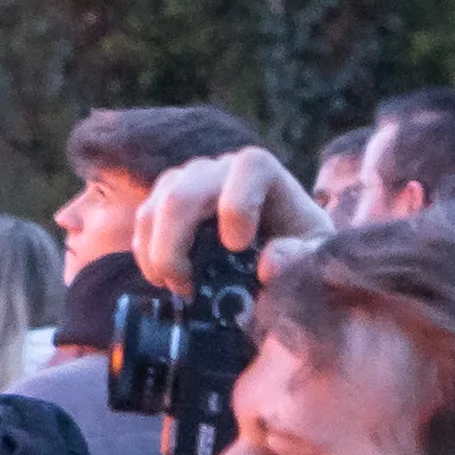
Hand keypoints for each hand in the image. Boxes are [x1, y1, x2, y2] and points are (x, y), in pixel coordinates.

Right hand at [133, 148, 329, 292]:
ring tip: (176, 287)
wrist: (274, 251)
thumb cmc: (295, 250)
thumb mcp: (311, 257)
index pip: (250, 167)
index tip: (237, 246)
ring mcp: (188, 182)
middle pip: (184, 190)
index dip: (239, 203)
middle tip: (186, 287)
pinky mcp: (165, 202)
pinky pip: (143, 220)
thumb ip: (300, 258)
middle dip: (175, 243)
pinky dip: (145, 254)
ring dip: (156, 252)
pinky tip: (163, 279)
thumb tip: (269, 265)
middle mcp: (221, 170)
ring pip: (156, 204)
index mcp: (263, 174)